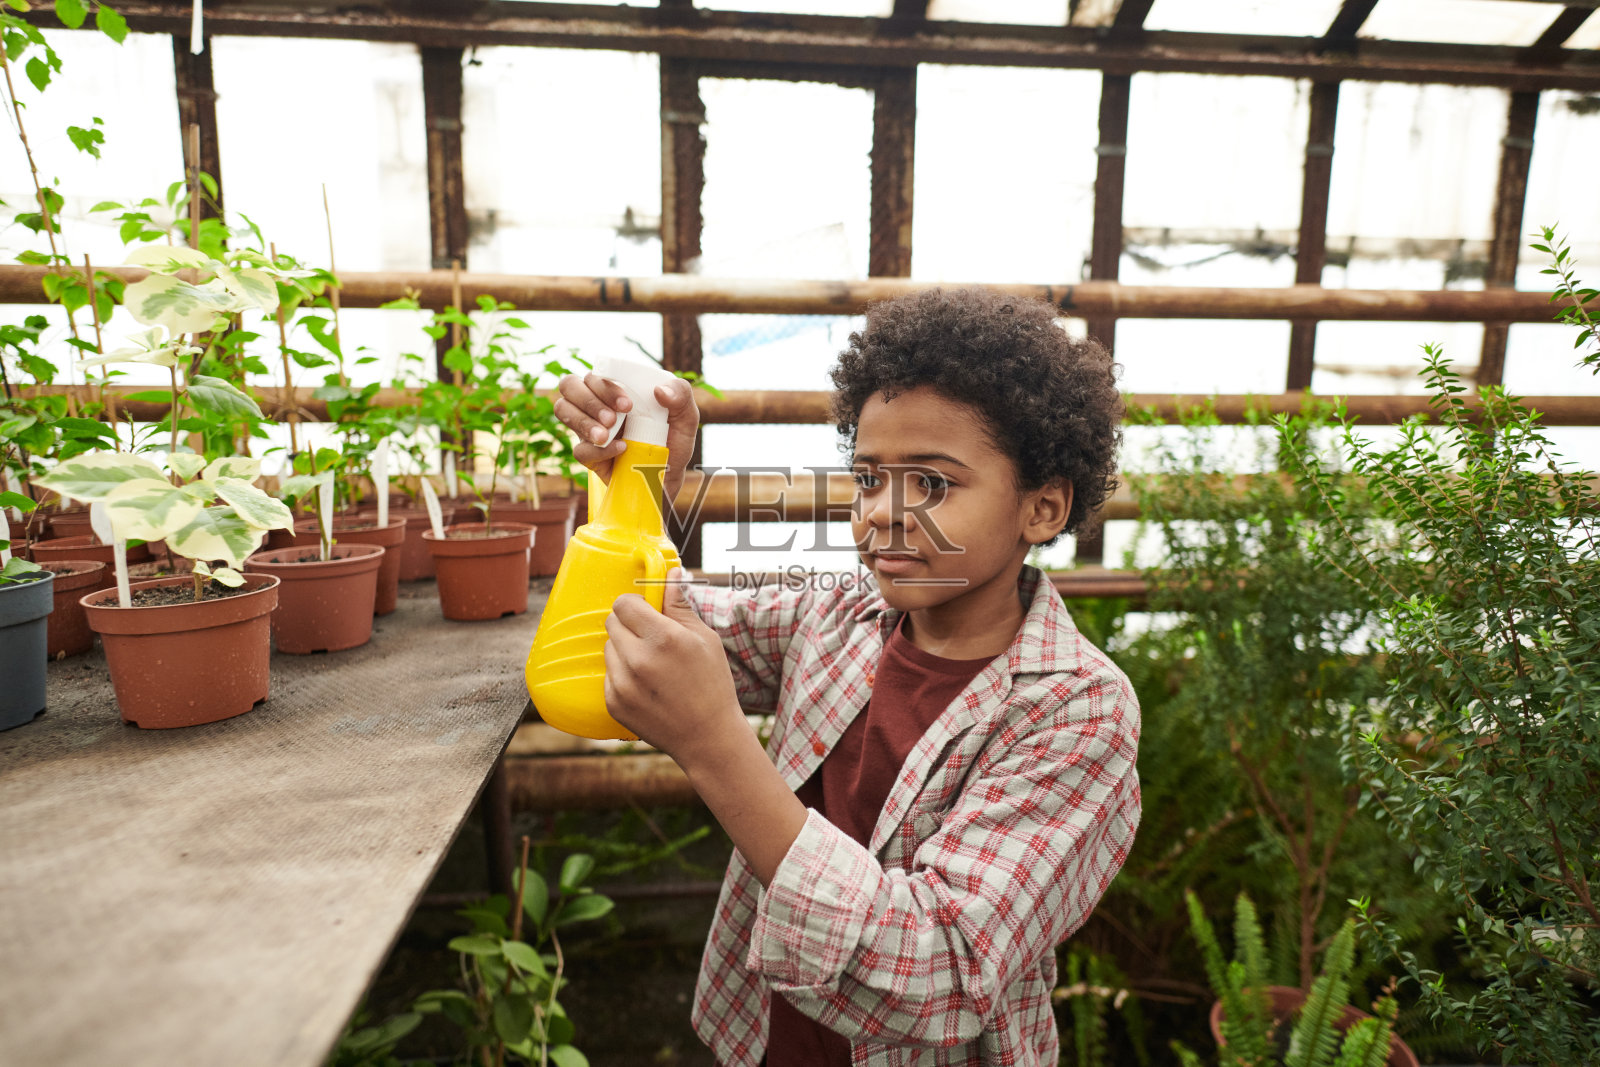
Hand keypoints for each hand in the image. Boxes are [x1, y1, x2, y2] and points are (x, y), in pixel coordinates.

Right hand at [554, 371, 699, 505]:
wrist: (670, 480)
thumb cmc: (674, 443)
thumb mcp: (686, 418)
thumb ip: (681, 396)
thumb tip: (660, 390)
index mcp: (617, 390)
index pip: (595, 374)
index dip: (604, 385)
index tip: (627, 404)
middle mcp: (598, 406)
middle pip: (569, 386)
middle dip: (588, 400)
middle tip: (613, 419)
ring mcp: (590, 430)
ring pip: (563, 410)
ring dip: (583, 421)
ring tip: (606, 435)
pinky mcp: (590, 456)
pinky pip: (579, 449)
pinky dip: (597, 450)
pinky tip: (620, 451)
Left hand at [604, 566, 807, 885]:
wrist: (708, 738)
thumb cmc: (712, 684)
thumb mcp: (705, 639)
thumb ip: (681, 606)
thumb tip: (672, 573)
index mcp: (663, 638)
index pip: (624, 603)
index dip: (635, 604)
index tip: (646, 612)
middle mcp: (638, 659)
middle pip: (612, 623)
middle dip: (629, 625)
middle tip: (651, 639)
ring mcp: (622, 684)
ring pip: (609, 648)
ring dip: (624, 650)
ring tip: (652, 666)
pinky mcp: (614, 703)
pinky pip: (608, 675)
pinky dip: (623, 675)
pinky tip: (647, 687)